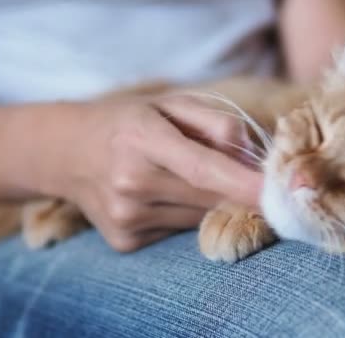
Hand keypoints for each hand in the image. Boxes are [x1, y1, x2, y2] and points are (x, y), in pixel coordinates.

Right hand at [36, 94, 262, 251]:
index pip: (202, 168)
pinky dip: (182, 214)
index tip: (277, 195)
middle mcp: (131, 183)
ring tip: (177, 176)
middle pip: (208, 198)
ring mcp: (126, 218)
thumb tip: (253, 157)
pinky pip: (177, 232)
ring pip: (197, 218)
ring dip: (206, 201)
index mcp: (142, 139)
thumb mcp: (169, 104)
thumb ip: (216, 123)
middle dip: (235, 191)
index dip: (243, 184)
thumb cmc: (128, 122)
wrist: (67, 153)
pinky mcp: (125, 241)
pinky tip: (158, 195)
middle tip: (241, 175)